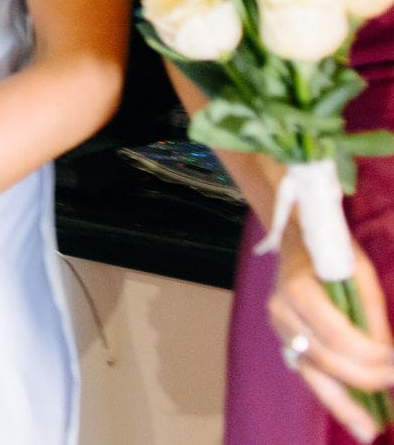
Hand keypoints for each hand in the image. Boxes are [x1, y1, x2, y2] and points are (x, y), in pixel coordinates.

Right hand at [269, 225, 393, 441]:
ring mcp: (279, 330)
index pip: (339, 336)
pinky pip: (312, 373)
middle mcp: (282, 314)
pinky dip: (334, 395)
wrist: (295, 237)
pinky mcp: (286, 340)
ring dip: (344, 406)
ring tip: (368, 431)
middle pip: (325, 361)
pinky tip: (354, 416)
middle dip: (365, 381)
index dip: (373, 356)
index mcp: (298, 291)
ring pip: (313, 375)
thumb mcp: (359, 272)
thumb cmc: (332, 250)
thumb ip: (371, 314)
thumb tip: (388, 353)